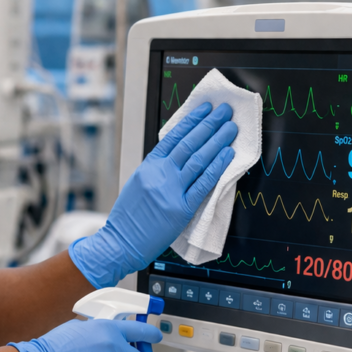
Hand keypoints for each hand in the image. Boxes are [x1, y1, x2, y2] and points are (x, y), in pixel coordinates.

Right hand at [70, 102, 236, 287]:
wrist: (121, 242)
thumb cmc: (129, 218)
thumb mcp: (137, 184)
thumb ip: (157, 169)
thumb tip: (179, 155)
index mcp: (148, 166)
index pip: (173, 137)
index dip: (192, 120)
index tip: (205, 109)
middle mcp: (159, 175)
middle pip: (189, 144)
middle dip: (209, 125)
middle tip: (225, 112)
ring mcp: (171, 191)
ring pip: (198, 159)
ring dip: (217, 141)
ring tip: (230, 128)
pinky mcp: (181, 209)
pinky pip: (203, 184)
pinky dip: (216, 167)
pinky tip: (227, 154)